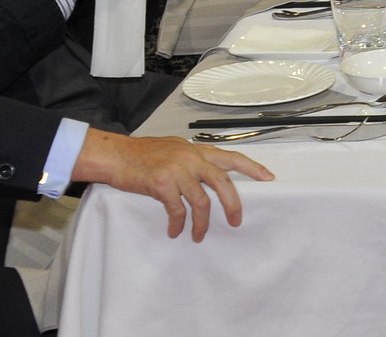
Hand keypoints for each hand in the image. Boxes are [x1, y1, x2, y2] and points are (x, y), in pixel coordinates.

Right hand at [71, 129, 272, 242]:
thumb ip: (193, 159)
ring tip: (199, 236)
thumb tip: (208, 173)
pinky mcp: (161, 184)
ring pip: (201, 201)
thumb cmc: (143, 154)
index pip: (232, 157)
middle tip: (236, 221)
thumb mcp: (175, 149)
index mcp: (197, 151)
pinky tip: (175, 231)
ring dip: (202, 223)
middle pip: (223, 182)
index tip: (269, 179)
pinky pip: (177, 210)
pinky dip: (178, 224)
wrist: (116, 155)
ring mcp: (177, 170)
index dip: (252, 168)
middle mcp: (191, 158)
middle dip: (233, 203)